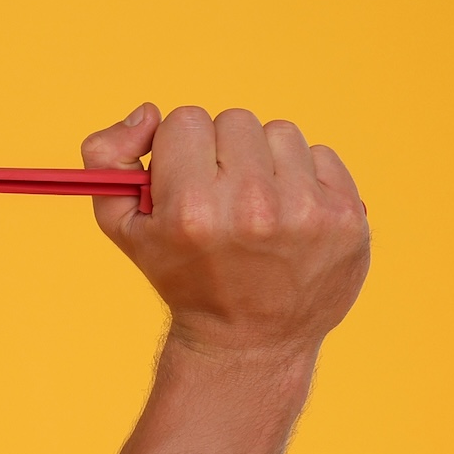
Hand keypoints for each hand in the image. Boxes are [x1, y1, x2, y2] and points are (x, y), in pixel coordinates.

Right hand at [85, 103, 369, 359]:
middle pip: (233, 120)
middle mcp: (251, 208)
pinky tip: (291, 215)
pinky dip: (303, 177)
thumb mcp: (122, 227)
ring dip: (265, 161)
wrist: (249, 341)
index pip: (185, 120)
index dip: (180, 149)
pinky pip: (320, 154)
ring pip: (279, 132)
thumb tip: (145, 112)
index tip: (185, 180)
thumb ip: (106, 158)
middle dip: (222, 152)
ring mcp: (305, 212)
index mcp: (192, 210)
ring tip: (258, 206)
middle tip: (222, 196)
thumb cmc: (182, 276)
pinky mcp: (346, 216)